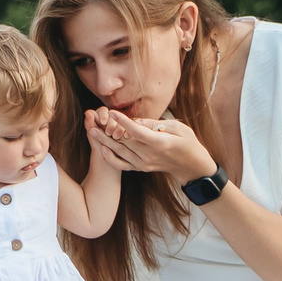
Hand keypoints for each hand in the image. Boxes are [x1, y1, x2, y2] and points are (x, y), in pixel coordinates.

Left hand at [84, 108, 215, 183]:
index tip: (112, 112)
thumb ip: (155, 124)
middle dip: (107, 130)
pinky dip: (111, 158)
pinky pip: (122, 165)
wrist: (190, 165)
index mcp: (160, 143)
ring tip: (91, 130)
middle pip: (124, 141)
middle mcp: (149, 155)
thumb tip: (136, 120)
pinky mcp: (141, 168)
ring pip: (120, 152)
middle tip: (92, 119)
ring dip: (104, 141)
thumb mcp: (177, 128)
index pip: (138, 132)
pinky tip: (102, 149)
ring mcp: (144, 163)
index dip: (124, 122)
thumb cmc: (187, 142)